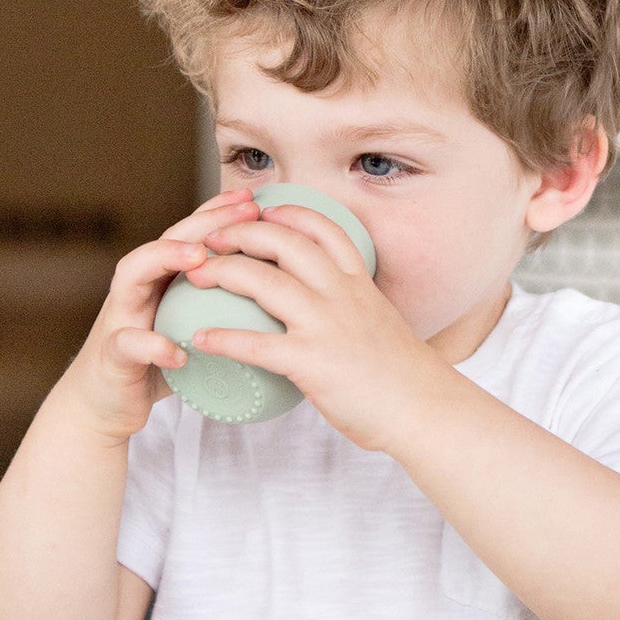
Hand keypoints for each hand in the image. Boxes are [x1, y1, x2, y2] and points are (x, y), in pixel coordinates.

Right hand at [58, 187, 261, 442]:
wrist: (104, 405)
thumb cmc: (155, 363)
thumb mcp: (188, 327)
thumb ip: (215, 308)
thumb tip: (273, 298)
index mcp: (159, 280)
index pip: (189, 236)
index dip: (218, 213)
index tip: (253, 199)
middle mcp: (137, 289)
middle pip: (165, 241)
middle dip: (203, 223)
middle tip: (241, 213)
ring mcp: (120, 318)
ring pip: (132, 275)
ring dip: (165, 259)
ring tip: (200, 257)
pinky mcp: (112, 356)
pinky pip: (128, 345)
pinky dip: (152, 346)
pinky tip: (178, 353)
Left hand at [183, 205, 454, 450]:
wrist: (425, 410)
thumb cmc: (405, 377)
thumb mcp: (380, 323)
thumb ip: (352, 309)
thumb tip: (330, 313)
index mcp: (358, 282)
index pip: (322, 228)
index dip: (287, 213)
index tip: (262, 210)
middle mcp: (340, 293)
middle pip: (283, 242)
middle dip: (240, 233)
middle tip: (211, 239)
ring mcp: (325, 324)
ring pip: (263, 281)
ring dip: (222, 272)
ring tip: (195, 275)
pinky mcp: (311, 361)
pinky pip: (255, 344)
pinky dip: (222, 339)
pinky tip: (200, 340)